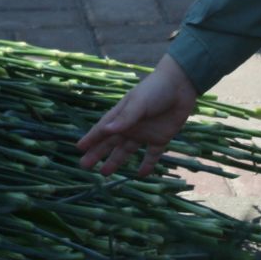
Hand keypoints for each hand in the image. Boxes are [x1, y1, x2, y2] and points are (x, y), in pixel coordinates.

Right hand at [77, 55, 200, 176]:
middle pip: (110, 143)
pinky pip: (152, 155)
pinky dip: (147, 164)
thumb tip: (106, 130)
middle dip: (98, 153)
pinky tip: (141, 175)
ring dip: (116, 161)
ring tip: (105, 173)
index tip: (79, 148)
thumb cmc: (155, 90)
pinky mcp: (161, 138)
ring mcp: (145, 133)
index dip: (91, 139)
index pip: (102, 129)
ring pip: (126, 151)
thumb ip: (125, 118)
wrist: (181, 85)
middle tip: (85, 166)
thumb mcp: (138, 103)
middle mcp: (130, 126)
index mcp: (122, 115)